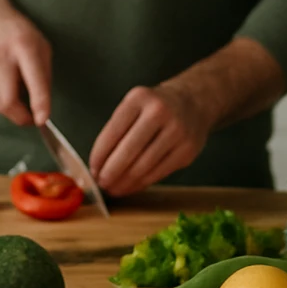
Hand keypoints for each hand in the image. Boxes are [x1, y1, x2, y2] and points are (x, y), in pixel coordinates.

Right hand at [0, 0, 52, 126]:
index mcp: (24, 46)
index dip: (39, 103)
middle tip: (32, 117)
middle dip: (22, 117)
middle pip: (9, 101)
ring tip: (17, 94)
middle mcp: (0, 56)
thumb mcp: (39, 43)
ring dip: (11, 110)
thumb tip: (43, 107)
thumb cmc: (15, 31)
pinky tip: (4, 87)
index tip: (42, 120)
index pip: (34, 79)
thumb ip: (44, 74)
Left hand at [89, 82, 211, 196]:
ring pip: (144, 166)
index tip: (92, 168)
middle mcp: (159, 113)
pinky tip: (131, 186)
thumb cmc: (154, 107)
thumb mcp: (134, 105)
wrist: (194, 102)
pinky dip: (141, 183)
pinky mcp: (188, 151)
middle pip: (129, 150)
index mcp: (139, 98)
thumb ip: (118, 129)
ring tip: (113, 188)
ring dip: (125, 182)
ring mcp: (177, 132)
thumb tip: (99, 164)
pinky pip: (159, 173)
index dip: (100, 154)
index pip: (113, 131)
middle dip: (111, 172)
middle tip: (101, 183)